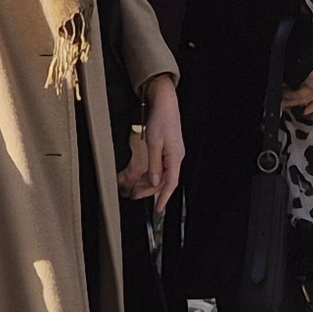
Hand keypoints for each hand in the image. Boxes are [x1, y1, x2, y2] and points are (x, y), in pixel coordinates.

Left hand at [120, 75, 185, 202]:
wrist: (165, 102)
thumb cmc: (160, 119)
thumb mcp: (153, 143)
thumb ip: (154, 164)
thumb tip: (153, 182)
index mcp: (175, 157)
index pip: (170, 183)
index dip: (163, 197)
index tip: (157, 209)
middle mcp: (176, 157)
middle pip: (165, 180)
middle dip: (150, 190)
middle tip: (135, 196)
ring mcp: (173, 153)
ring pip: (162, 174)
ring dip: (149, 182)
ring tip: (135, 188)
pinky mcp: (169, 149)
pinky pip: (161, 166)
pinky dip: (151, 173)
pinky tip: (142, 176)